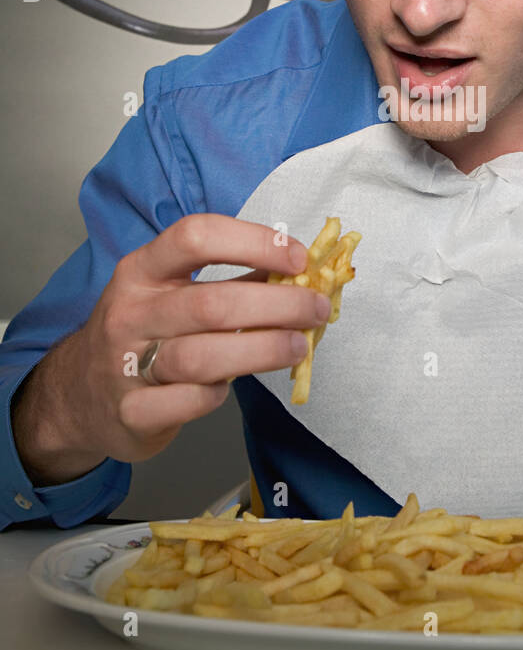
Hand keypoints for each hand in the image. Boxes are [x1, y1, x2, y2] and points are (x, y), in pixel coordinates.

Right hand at [18, 214, 331, 476]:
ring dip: (263, 349)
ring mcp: (125, 363)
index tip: (297, 259)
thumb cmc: (144, 334)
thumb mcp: (173, 294)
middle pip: (212, 303)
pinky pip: (189, 401)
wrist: (79, 394)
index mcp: (142, 270)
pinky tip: (231, 383)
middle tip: (315, 309)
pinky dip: (219, 392)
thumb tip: (303, 275)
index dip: (254, 242)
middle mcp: (130, 311)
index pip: (196, 237)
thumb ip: (234, 281)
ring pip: (203, 356)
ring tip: (298, 346)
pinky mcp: (132, 412)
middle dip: (278, 306)